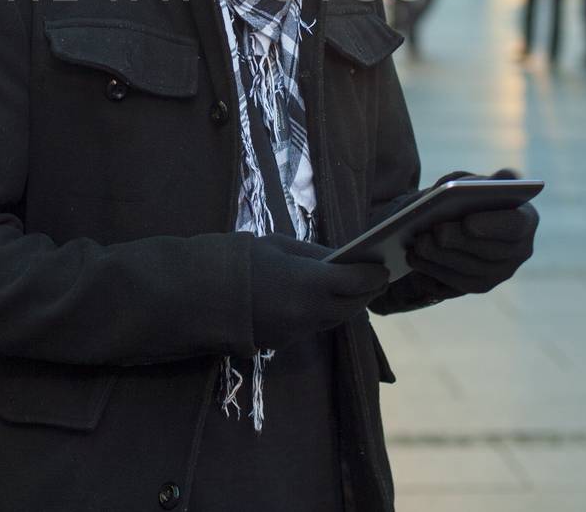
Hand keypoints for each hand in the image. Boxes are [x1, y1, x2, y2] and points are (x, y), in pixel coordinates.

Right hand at [249, 235, 388, 351]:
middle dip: (368, 292)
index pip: (357, 281)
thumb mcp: (280, 245)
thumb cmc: (241, 259)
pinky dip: (329, 313)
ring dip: (351, 305)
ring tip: (358, 289)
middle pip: (354, 305)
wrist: (201, 295)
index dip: (373, 274)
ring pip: (338, 319)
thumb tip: (341, 260)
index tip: (384, 266)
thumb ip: (315, 256)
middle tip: (378, 278)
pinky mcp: (286, 341)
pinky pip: (318, 326)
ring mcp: (298, 331)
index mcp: (310, 283)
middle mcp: (310, 312)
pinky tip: (329, 300)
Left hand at [407, 167, 537, 296]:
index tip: (468, 222)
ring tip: (419, 244)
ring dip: (442, 258)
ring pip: (472, 271)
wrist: (454, 217)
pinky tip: (415, 258)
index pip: (516, 226)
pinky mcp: (480, 285)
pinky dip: (434, 271)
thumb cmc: (465, 195)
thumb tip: (500, 178)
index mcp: (525, 218)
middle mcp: (520, 250)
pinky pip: (458, 284)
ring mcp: (501, 272)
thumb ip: (479, 181)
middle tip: (435, 232)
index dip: (492, 225)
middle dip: (459, 242)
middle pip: (491, 252)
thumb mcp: (468, 181)